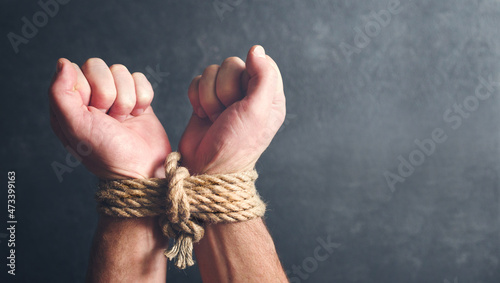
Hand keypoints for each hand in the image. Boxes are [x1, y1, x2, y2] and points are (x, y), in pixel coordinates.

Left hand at [49, 58, 170, 179]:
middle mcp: (90, 96)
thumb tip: (63, 62)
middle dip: (109, 94)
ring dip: (127, 99)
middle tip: (110, 119)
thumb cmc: (108, 153)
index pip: (75, 71)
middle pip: (98, 67)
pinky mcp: (137, 97)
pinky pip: (139, 78)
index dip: (88, 90)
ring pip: (121, 71)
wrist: (144, 168)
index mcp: (69, 103)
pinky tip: (138, 115)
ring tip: (124, 120)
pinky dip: (143, 98)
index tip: (93, 113)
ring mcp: (115, 96)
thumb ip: (60, 93)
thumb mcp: (76, 127)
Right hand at [179, 45, 285, 173]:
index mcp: (270, 96)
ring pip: (212, 71)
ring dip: (209, 96)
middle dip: (225, 89)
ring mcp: (225, 97)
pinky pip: (197, 80)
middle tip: (228, 113)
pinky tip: (202, 115)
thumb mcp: (258, 111)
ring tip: (215, 117)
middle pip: (233, 64)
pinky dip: (196, 97)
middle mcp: (249, 94)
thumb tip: (256, 49)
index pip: (261, 62)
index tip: (244, 97)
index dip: (248, 74)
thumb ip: (263, 76)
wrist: (206, 167)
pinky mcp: (205, 100)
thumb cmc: (236, 144)